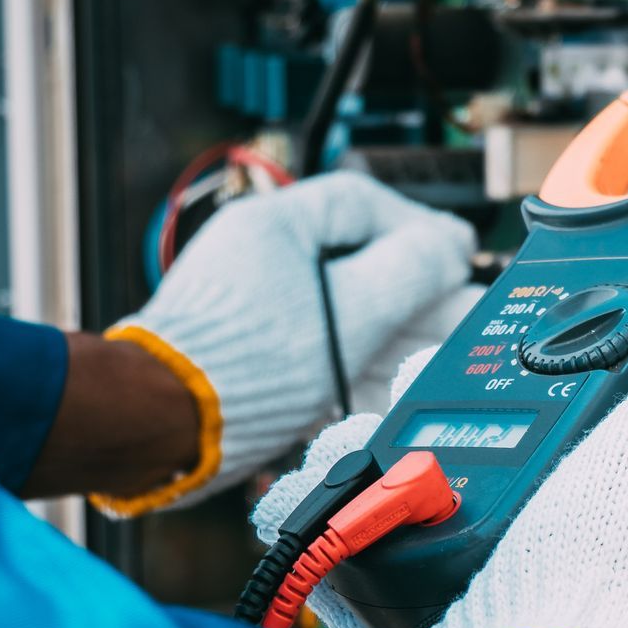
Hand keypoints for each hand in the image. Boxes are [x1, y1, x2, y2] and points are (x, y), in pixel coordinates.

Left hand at [96, 173, 473, 516]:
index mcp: (273, 227)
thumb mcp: (355, 310)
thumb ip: (413, 271)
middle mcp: (259, 260)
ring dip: (396, 337)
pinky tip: (391, 390)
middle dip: (417, 296)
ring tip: (437, 359)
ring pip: (344, 313)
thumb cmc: (245, 365)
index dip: (419, 225)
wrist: (167, 426)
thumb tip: (449, 248)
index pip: (361, 202)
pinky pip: (318, 349)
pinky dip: (358, 366)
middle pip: (358, 263)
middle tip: (460, 315)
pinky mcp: (250, 354)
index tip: (455, 254)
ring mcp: (253, 308)